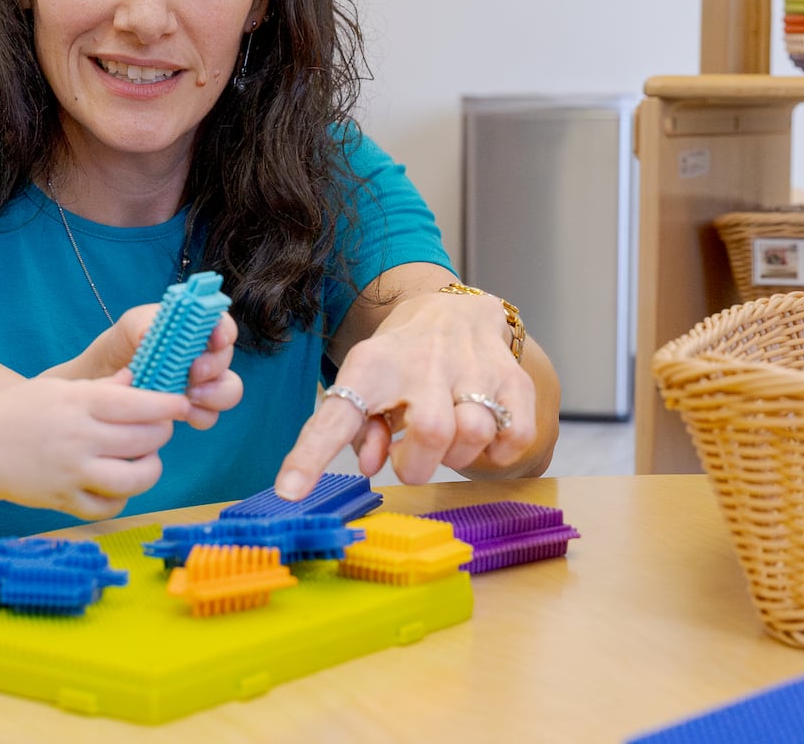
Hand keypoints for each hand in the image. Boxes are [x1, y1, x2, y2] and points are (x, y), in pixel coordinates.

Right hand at [0, 373, 189, 519]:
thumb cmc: (16, 411)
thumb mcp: (56, 388)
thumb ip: (100, 387)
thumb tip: (138, 380)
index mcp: (78, 403)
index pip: (138, 404)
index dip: (167, 405)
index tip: (180, 404)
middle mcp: (78, 438)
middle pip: (144, 439)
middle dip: (161, 433)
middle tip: (159, 429)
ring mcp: (72, 473)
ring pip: (135, 478)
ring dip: (149, 468)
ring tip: (144, 459)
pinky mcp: (65, 500)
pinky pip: (109, 506)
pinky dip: (121, 498)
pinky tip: (118, 484)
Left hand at [110, 304, 242, 429]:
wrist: (109, 376)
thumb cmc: (125, 343)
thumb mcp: (132, 325)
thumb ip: (146, 324)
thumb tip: (153, 332)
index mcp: (195, 328)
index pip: (222, 325)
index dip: (225, 331)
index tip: (216, 339)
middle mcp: (205, 354)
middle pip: (226, 359)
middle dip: (214, 365)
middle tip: (194, 372)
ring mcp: (202, 383)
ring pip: (228, 390)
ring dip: (215, 393)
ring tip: (191, 395)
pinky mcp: (193, 408)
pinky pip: (209, 415)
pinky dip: (200, 415)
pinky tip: (182, 412)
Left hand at [274, 289, 538, 497]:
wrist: (453, 312)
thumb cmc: (401, 362)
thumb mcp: (366, 384)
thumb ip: (358, 429)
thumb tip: (369, 465)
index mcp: (372, 366)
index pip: (337, 414)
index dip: (311, 457)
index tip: (289, 492)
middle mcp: (424, 362)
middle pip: (429, 431)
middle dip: (417, 464)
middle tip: (410, 455)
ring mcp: (474, 368)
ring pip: (473, 433)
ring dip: (457, 454)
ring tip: (448, 437)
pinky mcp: (514, 380)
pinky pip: (513, 437)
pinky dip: (497, 451)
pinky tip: (481, 434)